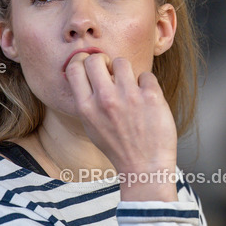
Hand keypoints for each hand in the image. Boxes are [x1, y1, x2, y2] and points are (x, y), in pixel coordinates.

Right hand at [65, 52, 176, 200]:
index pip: (75, 67)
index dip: (82, 61)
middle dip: (103, 61)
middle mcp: (105, 100)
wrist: (145, 168)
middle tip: (111, 72)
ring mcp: (128, 97)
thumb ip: (86, 100)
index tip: (91, 66)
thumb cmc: (118, 147)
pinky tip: (146, 100)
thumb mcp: (91, 127)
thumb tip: (83, 73)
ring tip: (131, 88)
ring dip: (127, 72)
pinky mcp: (151, 97)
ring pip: (122, 62)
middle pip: (96, 58)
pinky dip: (147, 85)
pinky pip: (146, 75)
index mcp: (86, 108)